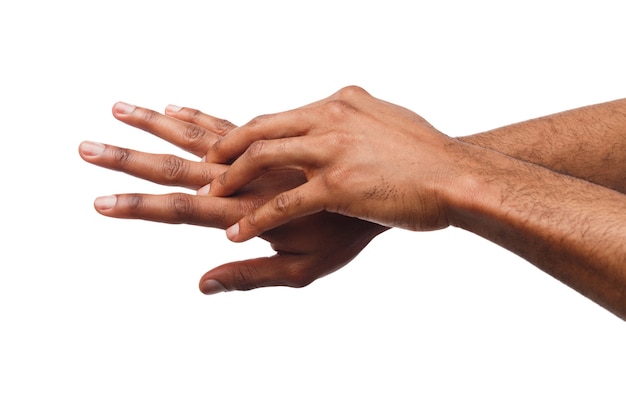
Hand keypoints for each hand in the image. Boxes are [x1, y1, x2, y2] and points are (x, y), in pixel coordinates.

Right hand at [79, 103, 386, 293]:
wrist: (390, 185)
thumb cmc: (348, 232)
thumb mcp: (305, 266)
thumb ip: (252, 273)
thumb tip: (201, 284)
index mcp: (251, 209)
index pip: (184, 208)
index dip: (141, 207)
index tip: (99, 201)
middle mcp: (250, 175)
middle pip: (179, 164)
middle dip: (130, 158)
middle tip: (85, 147)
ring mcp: (261, 152)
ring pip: (200, 133)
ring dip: (156, 123)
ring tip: (118, 108)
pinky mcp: (275, 136)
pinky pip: (232, 122)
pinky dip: (200, 115)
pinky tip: (175, 105)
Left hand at [206, 86, 457, 241]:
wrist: (459, 176)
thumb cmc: (426, 155)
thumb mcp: (385, 120)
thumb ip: (356, 114)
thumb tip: (343, 104)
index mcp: (339, 104)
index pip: (277, 117)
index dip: (243, 130)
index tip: (216, 138)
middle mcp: (330, 119)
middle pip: (259, 128)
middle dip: (223, 147)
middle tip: (200, 163)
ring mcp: (334, 149)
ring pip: (263, 157)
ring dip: (230, 178)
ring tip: (206, 197)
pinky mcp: (340, 184)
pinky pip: (285, 203)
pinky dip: (256, 220)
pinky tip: (236, 235)